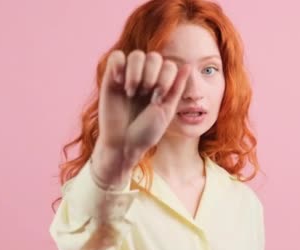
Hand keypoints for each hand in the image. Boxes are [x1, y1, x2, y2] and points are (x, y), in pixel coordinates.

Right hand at [91, 50, 191, 188]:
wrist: (123, 144)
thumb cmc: (146, 132)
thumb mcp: (166, 110)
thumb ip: (176, 87)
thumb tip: (188, 65)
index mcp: (160, 85)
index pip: (168, 65)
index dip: (166, 78)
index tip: (158, 98)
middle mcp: (145, 78)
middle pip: (154, 57)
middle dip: (152, 75)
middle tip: (145, 94)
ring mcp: (128, 77)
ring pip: (136, 55)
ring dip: (137, 71)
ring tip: (132, 91)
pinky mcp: (111, 78)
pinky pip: (116, 57)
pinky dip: (119, 65)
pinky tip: (119, 81)